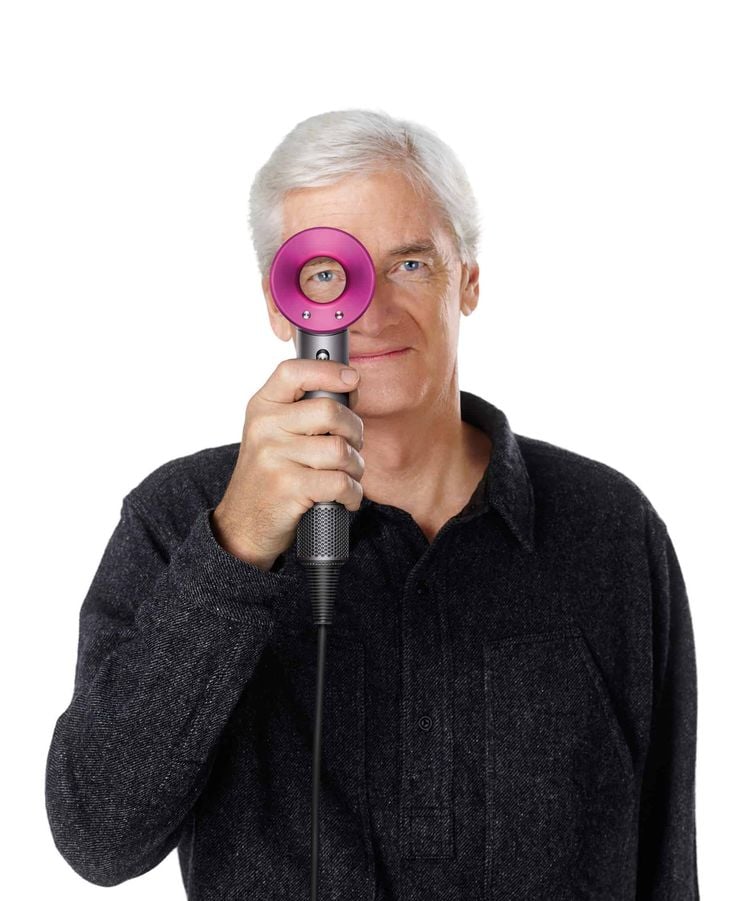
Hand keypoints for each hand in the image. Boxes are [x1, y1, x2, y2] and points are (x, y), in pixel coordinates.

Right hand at [211, 359, 364, 570]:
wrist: (242, 525)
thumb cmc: (270, 475)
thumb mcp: (273, 434)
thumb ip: (302, 410)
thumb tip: (349, 386)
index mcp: (262, 407)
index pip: (293, 371)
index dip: (328, 370)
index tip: (352, 380)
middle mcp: (264, 427)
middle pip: (330, 411)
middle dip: (355, 431)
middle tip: (353, 446)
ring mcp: (274, 456)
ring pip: (340, 449)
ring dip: (356, 467)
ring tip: (348, 476)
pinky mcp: (288, 487)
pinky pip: (340, 482)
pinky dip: (353, 493)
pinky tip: (345, 498)